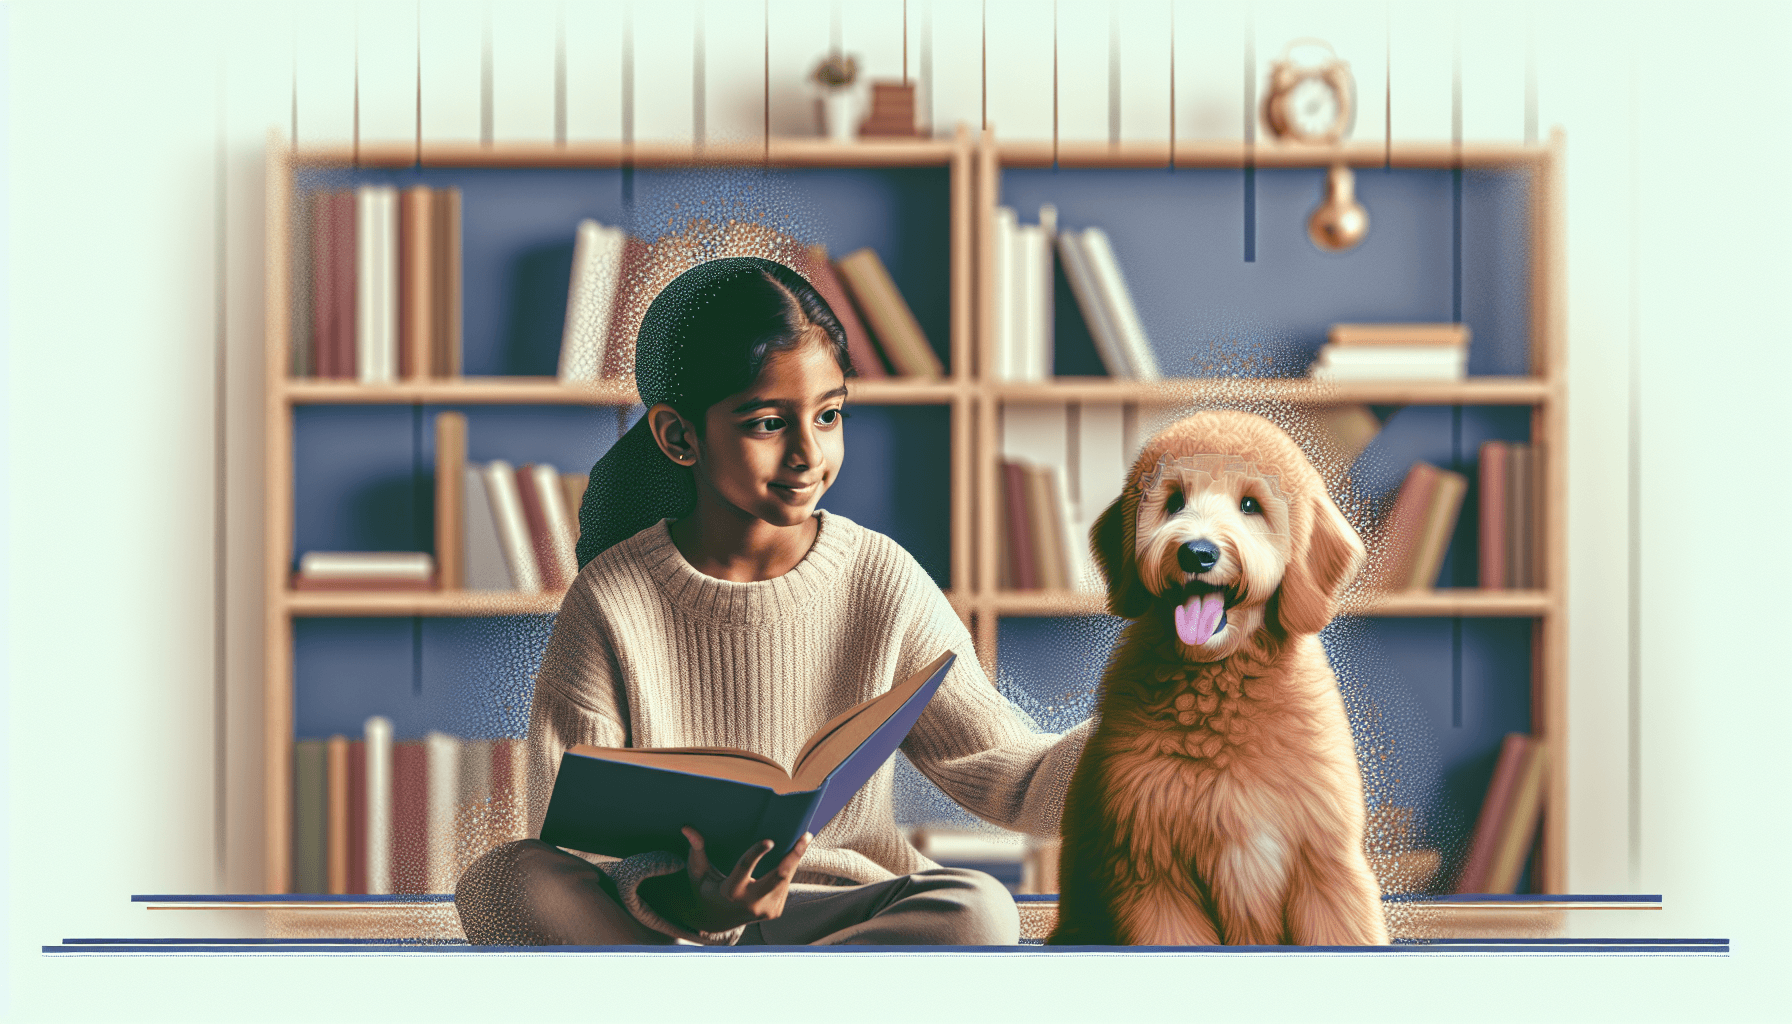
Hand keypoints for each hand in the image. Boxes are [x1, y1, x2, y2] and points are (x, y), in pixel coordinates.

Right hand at [656, 827, 811, 934]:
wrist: (717, 922)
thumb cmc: (706, 890)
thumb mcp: (698, 873)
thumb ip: (697, 850)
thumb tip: (687, 828)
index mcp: (730, 891)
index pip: (744, 869)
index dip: (756, 854)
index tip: (769, 840)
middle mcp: (750, 903)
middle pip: (778, 876)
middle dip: (793, 855)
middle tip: (805, 835)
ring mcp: (765, 910)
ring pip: (785, 879)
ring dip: (794, 859)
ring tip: (802, 839)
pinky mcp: (774, 912)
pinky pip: (784, 886)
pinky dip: (788, 870)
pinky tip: (792, 856)